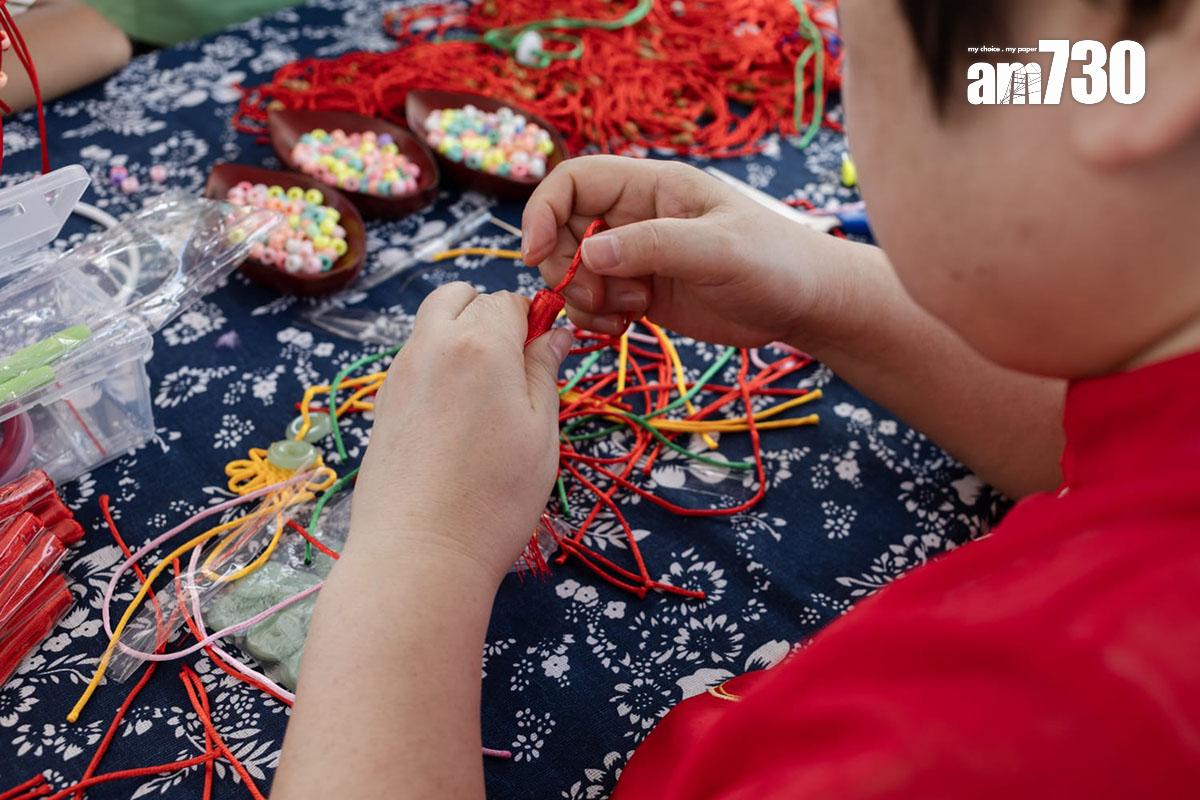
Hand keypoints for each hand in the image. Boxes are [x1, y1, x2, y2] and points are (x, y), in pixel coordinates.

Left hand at [349, 284, 571, 582]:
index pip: (509, 300)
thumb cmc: (496, 496)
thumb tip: (554, 333)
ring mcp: (401, 372)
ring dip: (460, 335)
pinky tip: (457, 416)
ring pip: (431, 323)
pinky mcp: (383, 402)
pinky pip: (414, 359)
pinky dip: (438, 364)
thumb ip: (545, 371)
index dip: (533, 320)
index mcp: (480, 343)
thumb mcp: (541, 431)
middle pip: (459, 296)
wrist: (419, 553)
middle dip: (488, 313)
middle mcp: (433, 344)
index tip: (546, 354)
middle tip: (514, 364)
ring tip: (486, 393)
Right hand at [521, 155, 865, 347]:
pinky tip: (626, 328)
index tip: (534, 255)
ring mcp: (636, 257)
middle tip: (598, 299)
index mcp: (651, 185)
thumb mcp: (718, 250)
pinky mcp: (640, 294)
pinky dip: (595, 320)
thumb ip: (654, 246)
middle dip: (565, 268)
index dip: (542, 211)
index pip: (573, 180)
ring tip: (627, 314)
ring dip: (582, 299)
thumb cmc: (775, 262)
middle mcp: (635, 216)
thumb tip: (589, 253)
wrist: (805, 304)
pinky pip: (593, 303)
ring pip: (573, 271)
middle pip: (562, 230)